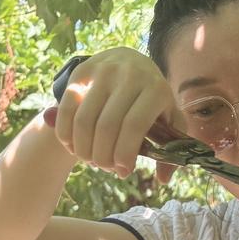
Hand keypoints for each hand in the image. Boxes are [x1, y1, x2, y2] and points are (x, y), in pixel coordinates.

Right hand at [52, 48, 177, 180]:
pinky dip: (66, 134)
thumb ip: (172, 146)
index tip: (123, 171)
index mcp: (155, 89)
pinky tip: (73, 146)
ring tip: (90, 158)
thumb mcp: (170, 116)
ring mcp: (103, 71)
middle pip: (106, 126)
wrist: (129, 60)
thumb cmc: (151, 97)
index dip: (125, 153)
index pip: (134, 125)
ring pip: (84, 120)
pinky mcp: (81, 72)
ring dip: (83, 149)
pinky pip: (67, 109)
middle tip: (105, 167)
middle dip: (102, 156)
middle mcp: (129, 76)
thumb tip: (162, 179)